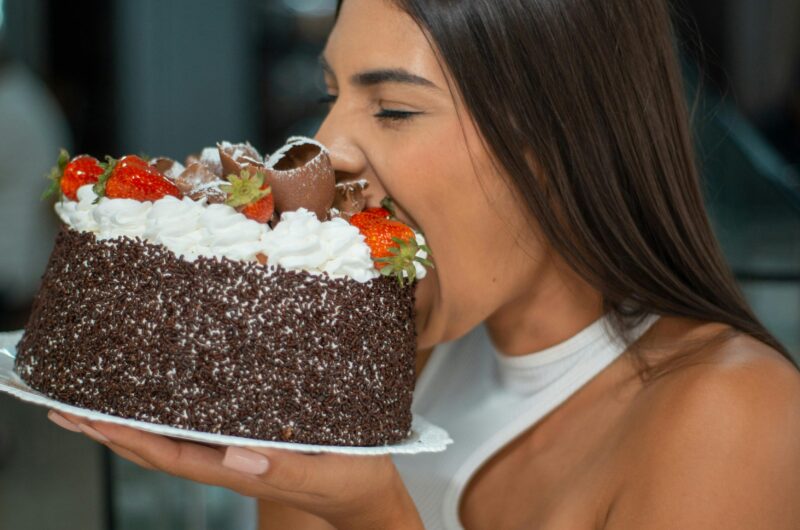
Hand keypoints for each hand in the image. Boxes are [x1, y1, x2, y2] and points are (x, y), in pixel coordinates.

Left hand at [48, 410, 423, 529]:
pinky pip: (194, 434)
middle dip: (109, 432)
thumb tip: (233, 453)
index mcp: (241, 470)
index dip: (126, 438)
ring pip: (170, 444)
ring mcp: (236, 456)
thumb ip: (285, 466)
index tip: (87, 418)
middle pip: (156, 452)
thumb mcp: (329, 471)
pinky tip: (158, 402)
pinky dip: (164, 419)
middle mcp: (229, 463)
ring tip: (95, 404)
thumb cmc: (354, 479)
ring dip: (129, 425)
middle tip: (67, 406)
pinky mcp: (250, 444)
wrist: (366, 495)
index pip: (169, 457)